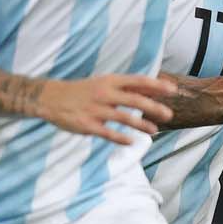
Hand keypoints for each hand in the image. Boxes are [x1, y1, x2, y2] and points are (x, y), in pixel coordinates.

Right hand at [39, 73, 176, 143]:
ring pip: (123, 117)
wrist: (50, 98)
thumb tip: (157, 89)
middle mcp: (104, 94)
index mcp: (110, 81)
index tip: (172, 90)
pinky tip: (131, 142)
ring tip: (154, 131)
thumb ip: (129, 87)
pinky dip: (120, 138)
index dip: (155, 86)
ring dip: (141, 125)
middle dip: (153, 108)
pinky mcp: (86, 125)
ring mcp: (95, 110)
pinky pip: (107, 133)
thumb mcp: (105, 83)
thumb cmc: (85, 90)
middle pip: (134, 100)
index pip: (137, 81)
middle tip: (169, 115)